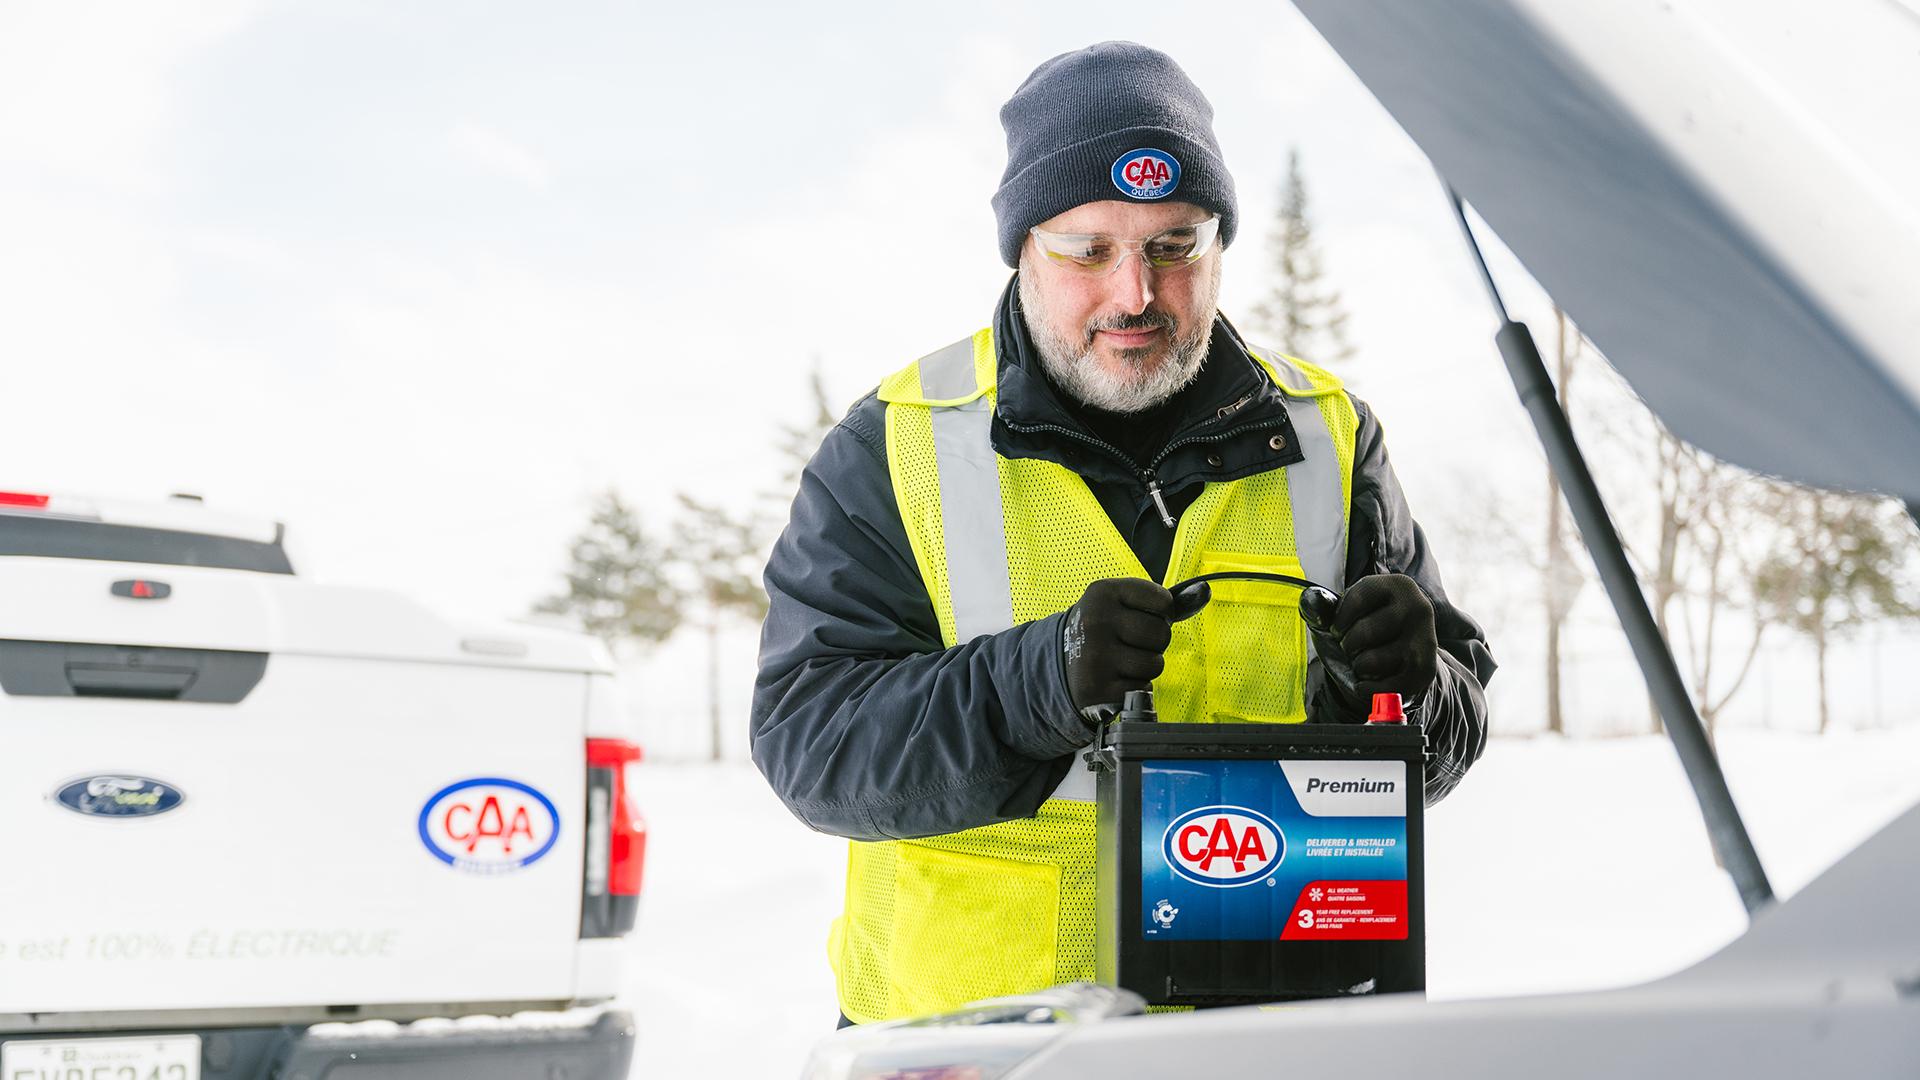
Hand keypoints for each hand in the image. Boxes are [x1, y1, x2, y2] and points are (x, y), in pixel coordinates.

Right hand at [1062, 578, 1205, 720]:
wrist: (1062, 662)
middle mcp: (1095, 621)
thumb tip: (1205, 591)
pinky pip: (1143, 688)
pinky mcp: (1098, 689)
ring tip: (1123, 661)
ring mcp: (1095, 657)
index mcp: (1103, 592)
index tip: (1141, 617)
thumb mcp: (1124, 604)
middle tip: (1131, 642)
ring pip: (1155, 664)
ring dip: (1146, 667)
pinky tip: (1116, 679)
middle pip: (1162, 634)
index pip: (1164, 601)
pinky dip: (1135, 687)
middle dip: (1155, 642)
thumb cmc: (1105, 629)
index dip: (1162, 613)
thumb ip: (1166, 601)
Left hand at [1332, 574, 1437, 701]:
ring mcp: (1425, 641)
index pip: (1358, 599)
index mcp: (1399, 585)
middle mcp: (1418, 609)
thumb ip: (1324, 605)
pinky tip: (1368, 680)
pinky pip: (1384, 687)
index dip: (1339, 620)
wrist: (1405, 650)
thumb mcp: (1349, 609)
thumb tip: (1309, 600)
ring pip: (1371, 662)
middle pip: (1364, 632)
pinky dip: (1367, 688)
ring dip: (1358, 666)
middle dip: (1348, 645)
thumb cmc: (1370, 624)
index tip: (1338, 628)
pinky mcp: (1425, 671)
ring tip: (1365, 661)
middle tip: (1352, 647)